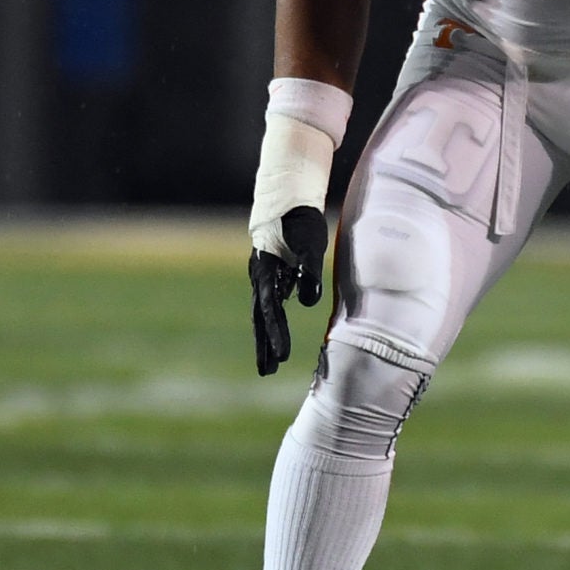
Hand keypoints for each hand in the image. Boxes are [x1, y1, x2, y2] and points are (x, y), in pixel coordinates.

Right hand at [249, 205, 328, 376]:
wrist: (288, 197)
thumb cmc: (300, 220)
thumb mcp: (310, 243)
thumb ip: (309, 272)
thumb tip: (307, 303)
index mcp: (265, 271)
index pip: (269, 310)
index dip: (276, 334)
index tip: (282, 357)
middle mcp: (260, 277)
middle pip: (259, 318)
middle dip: (264, 345)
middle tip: (266, 372)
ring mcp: (264, 277)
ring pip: (262, 313)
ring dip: (266, 338)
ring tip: (269, 364)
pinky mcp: (273, 275)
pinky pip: (270, 304)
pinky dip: (271, 322)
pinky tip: (276, 336)